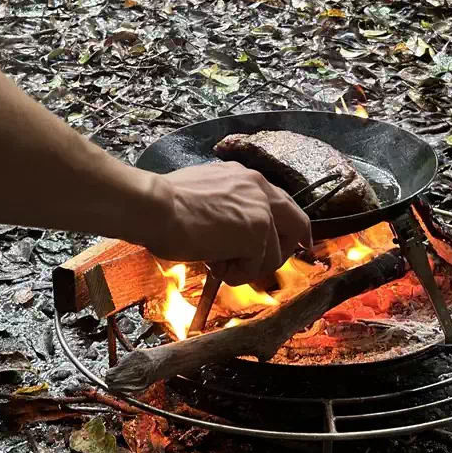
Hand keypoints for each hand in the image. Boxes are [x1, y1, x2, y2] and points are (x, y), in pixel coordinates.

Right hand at [143, 162, 312, 285]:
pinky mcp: (257, 234)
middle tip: (260, 266)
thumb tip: (228, 231)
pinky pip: (256, 266)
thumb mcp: (205, 194)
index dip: (288, 226)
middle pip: (296, 223)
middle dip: (283, 250)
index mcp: (246, 177)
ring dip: (247, 267)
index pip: (281, 202)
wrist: (155, 207)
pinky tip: (214, 266)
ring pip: (273, 253)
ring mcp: (261, 211)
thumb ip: (226, 206)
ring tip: (217, 264)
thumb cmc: (165, 203)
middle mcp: (259, 188)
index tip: (291, 242)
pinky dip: (237, 275)